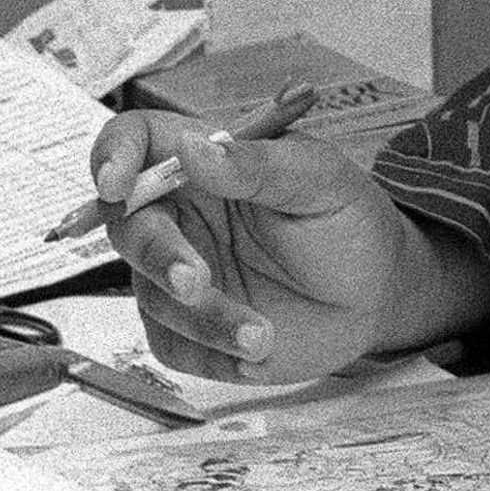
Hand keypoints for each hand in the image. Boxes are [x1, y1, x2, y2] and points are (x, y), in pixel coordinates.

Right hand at [89, 110, 489, 385]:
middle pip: (126, 224)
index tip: (116, 183)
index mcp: (204, 164)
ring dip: (202, 316)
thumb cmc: (348, 224)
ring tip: (263, 333)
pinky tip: (256, 345)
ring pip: (149, 293)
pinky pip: (170, 342)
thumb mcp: (321, 181)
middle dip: (159, 255)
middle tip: (197, 282)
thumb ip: (259, 165)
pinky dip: (210, 349)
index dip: (112, 155)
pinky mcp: (188, 329)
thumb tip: (193, 148)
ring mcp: (178, 273)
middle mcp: (181, 215)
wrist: (377, 296)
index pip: (135, 141)